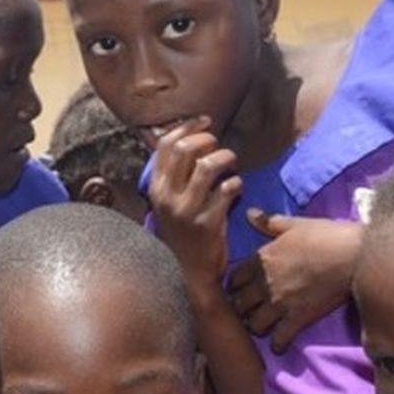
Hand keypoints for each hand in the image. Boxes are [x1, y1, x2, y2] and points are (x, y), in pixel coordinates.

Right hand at [147, 117, 240, 287]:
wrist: (189, 273)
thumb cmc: (183, 232)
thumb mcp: (169, 203)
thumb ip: (175, 174)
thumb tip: (187, 136)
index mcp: (155, 188)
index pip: (165, 144)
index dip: (187, 126)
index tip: (205, 120)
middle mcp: (167, 197)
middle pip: (185, 149)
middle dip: (207, 139)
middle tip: (219, 146)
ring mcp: (187, 210)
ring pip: (208, 165)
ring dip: (225, 157)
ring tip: (231, 163)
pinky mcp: (208, 223)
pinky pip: (227, 189)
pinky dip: (236, 182)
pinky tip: (237, 188)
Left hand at [227, 211, 361, 352]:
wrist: (354, 255)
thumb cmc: (326, 236)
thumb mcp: (294, 224)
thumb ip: (269, 222)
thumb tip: (249, 212)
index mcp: (261, 260)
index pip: (232, 280)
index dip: (235, 287)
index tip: (241, 290)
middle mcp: (264, 284)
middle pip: (238, 305)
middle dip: (241, 309)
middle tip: (250, 311)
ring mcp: (280, 303)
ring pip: (253, 325)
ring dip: (257, 327)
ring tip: (265, 327)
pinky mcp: (298, 318)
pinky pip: (279, 339)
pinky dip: (278, 344)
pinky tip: (280, 343)